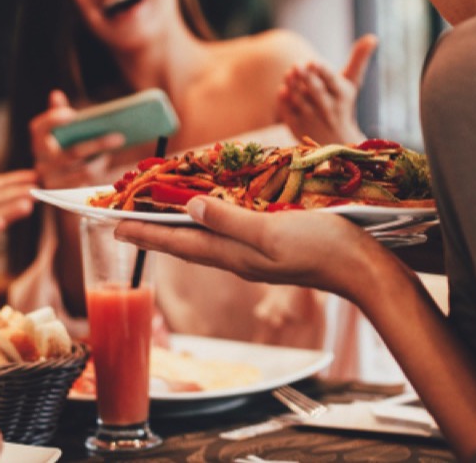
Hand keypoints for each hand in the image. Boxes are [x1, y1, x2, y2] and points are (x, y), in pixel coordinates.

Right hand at [29, 90, 124, 188]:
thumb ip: (58, 114)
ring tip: (116, 149)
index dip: (52, 120)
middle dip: (98, 144)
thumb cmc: (64, 150)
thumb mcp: (61, 133)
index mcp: (38, 142)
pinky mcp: (65, 196)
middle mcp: (41, 163)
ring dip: (103, 160)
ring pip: (84, 171)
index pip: (38, 128)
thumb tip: (55, 94)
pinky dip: (100, 173)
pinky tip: (109, 163)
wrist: (60, 184)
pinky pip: (88, 185)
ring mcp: (52, 182)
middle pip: (72, 153)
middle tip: (120, 136)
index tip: (72, 114)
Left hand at [113, 196, 372, 297]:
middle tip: (124, 218)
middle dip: (153, 230)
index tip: (111, 226)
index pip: (178, 243)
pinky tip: (210, 213)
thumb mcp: (271, 231)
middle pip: (186, 242)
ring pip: (206, 239)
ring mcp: (255, 256)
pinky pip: (228, 234)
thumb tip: (187, 208)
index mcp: (234, 256)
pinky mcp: (271, 248)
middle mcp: (238, 258)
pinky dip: (209, 221)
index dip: (144, 233)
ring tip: (155, 214)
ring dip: (178, 226)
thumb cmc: (322, 246)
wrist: (364, 268)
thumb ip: (230, 220)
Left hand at [277, 34, 376, 145]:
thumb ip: (358, 60)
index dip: (323, 72)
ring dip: (293, 86)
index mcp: (342, 95)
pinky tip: (283, 90)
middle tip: (297, 65)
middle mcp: (329, 109)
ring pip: (300, 101)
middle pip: (316, 92)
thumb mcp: (352, 83)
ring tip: (289, 73)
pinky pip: (288, 113)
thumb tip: (373, 37)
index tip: (314, 61)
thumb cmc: (341, 102)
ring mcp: (312, 120)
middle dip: (306, 78)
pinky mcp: (297, 127)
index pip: (332, 82)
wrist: (336, 141)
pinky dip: (284, 101)